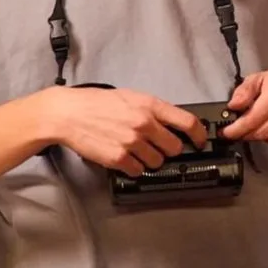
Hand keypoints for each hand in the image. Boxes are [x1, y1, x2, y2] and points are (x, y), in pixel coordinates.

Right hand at [46, 87, 207, 176]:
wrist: (69, 114)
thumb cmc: (96, 103)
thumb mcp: (130, 97)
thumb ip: (152, 109)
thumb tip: (172, 122)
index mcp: (149, 105)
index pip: (187, 122)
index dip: (198, 135)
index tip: (199, 141)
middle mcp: (144, 123)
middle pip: (174, 147)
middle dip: (168, 149)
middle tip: (156, 146)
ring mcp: (132, 142)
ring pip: (157, 161)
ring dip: (149, 159)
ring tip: (134, 149)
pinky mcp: (119, 159)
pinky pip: (137, 170)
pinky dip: (133, 167)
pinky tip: (123, 156)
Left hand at [221, 63, 267, 153]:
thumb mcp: (259, 78)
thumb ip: (243, 91)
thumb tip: (233, 106)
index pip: (253, 119)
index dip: (237, 129)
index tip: (227, 133)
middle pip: (263, 133)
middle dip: (248, 134)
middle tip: (244, 129)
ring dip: (266, 137)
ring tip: (266, 124)